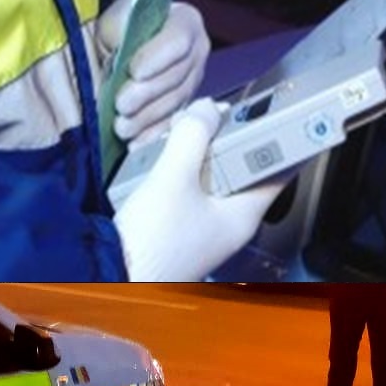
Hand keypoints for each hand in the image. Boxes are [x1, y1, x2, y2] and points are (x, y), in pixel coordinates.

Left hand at [111, 2, 210, 147]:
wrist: (121, 46)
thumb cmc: (119, 30)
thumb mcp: (116, 20)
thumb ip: (120, 28)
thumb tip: (119, 48)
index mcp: (185, 22)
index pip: (177, 40)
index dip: (156, 58)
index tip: (133, 71)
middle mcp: (197, 51)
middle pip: (177, 76)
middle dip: (147, 94)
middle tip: (122, 104)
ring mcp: (193, 81)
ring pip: (174, 103)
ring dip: (146, 118)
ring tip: (122, 126)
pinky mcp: (184, 106)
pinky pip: (173, 124)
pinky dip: (151, 135)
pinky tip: (134, 143)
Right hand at [111, 99, 284, 281]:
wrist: (108, 277)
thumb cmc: (151, 241)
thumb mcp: (174, 178)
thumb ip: (192, 137)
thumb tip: (205, 109)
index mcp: (242, 216)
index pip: (277, 171)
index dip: (277, 138)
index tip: (270, 110)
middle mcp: (226, 225)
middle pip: (240, 170)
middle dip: (226, 138)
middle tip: (211, 114)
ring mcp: (201, 229)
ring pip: (210, 179)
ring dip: (198, 153)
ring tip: (182, 130)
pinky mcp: (176, 230)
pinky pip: (187, 191)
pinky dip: (179, 170)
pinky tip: (161, 157)